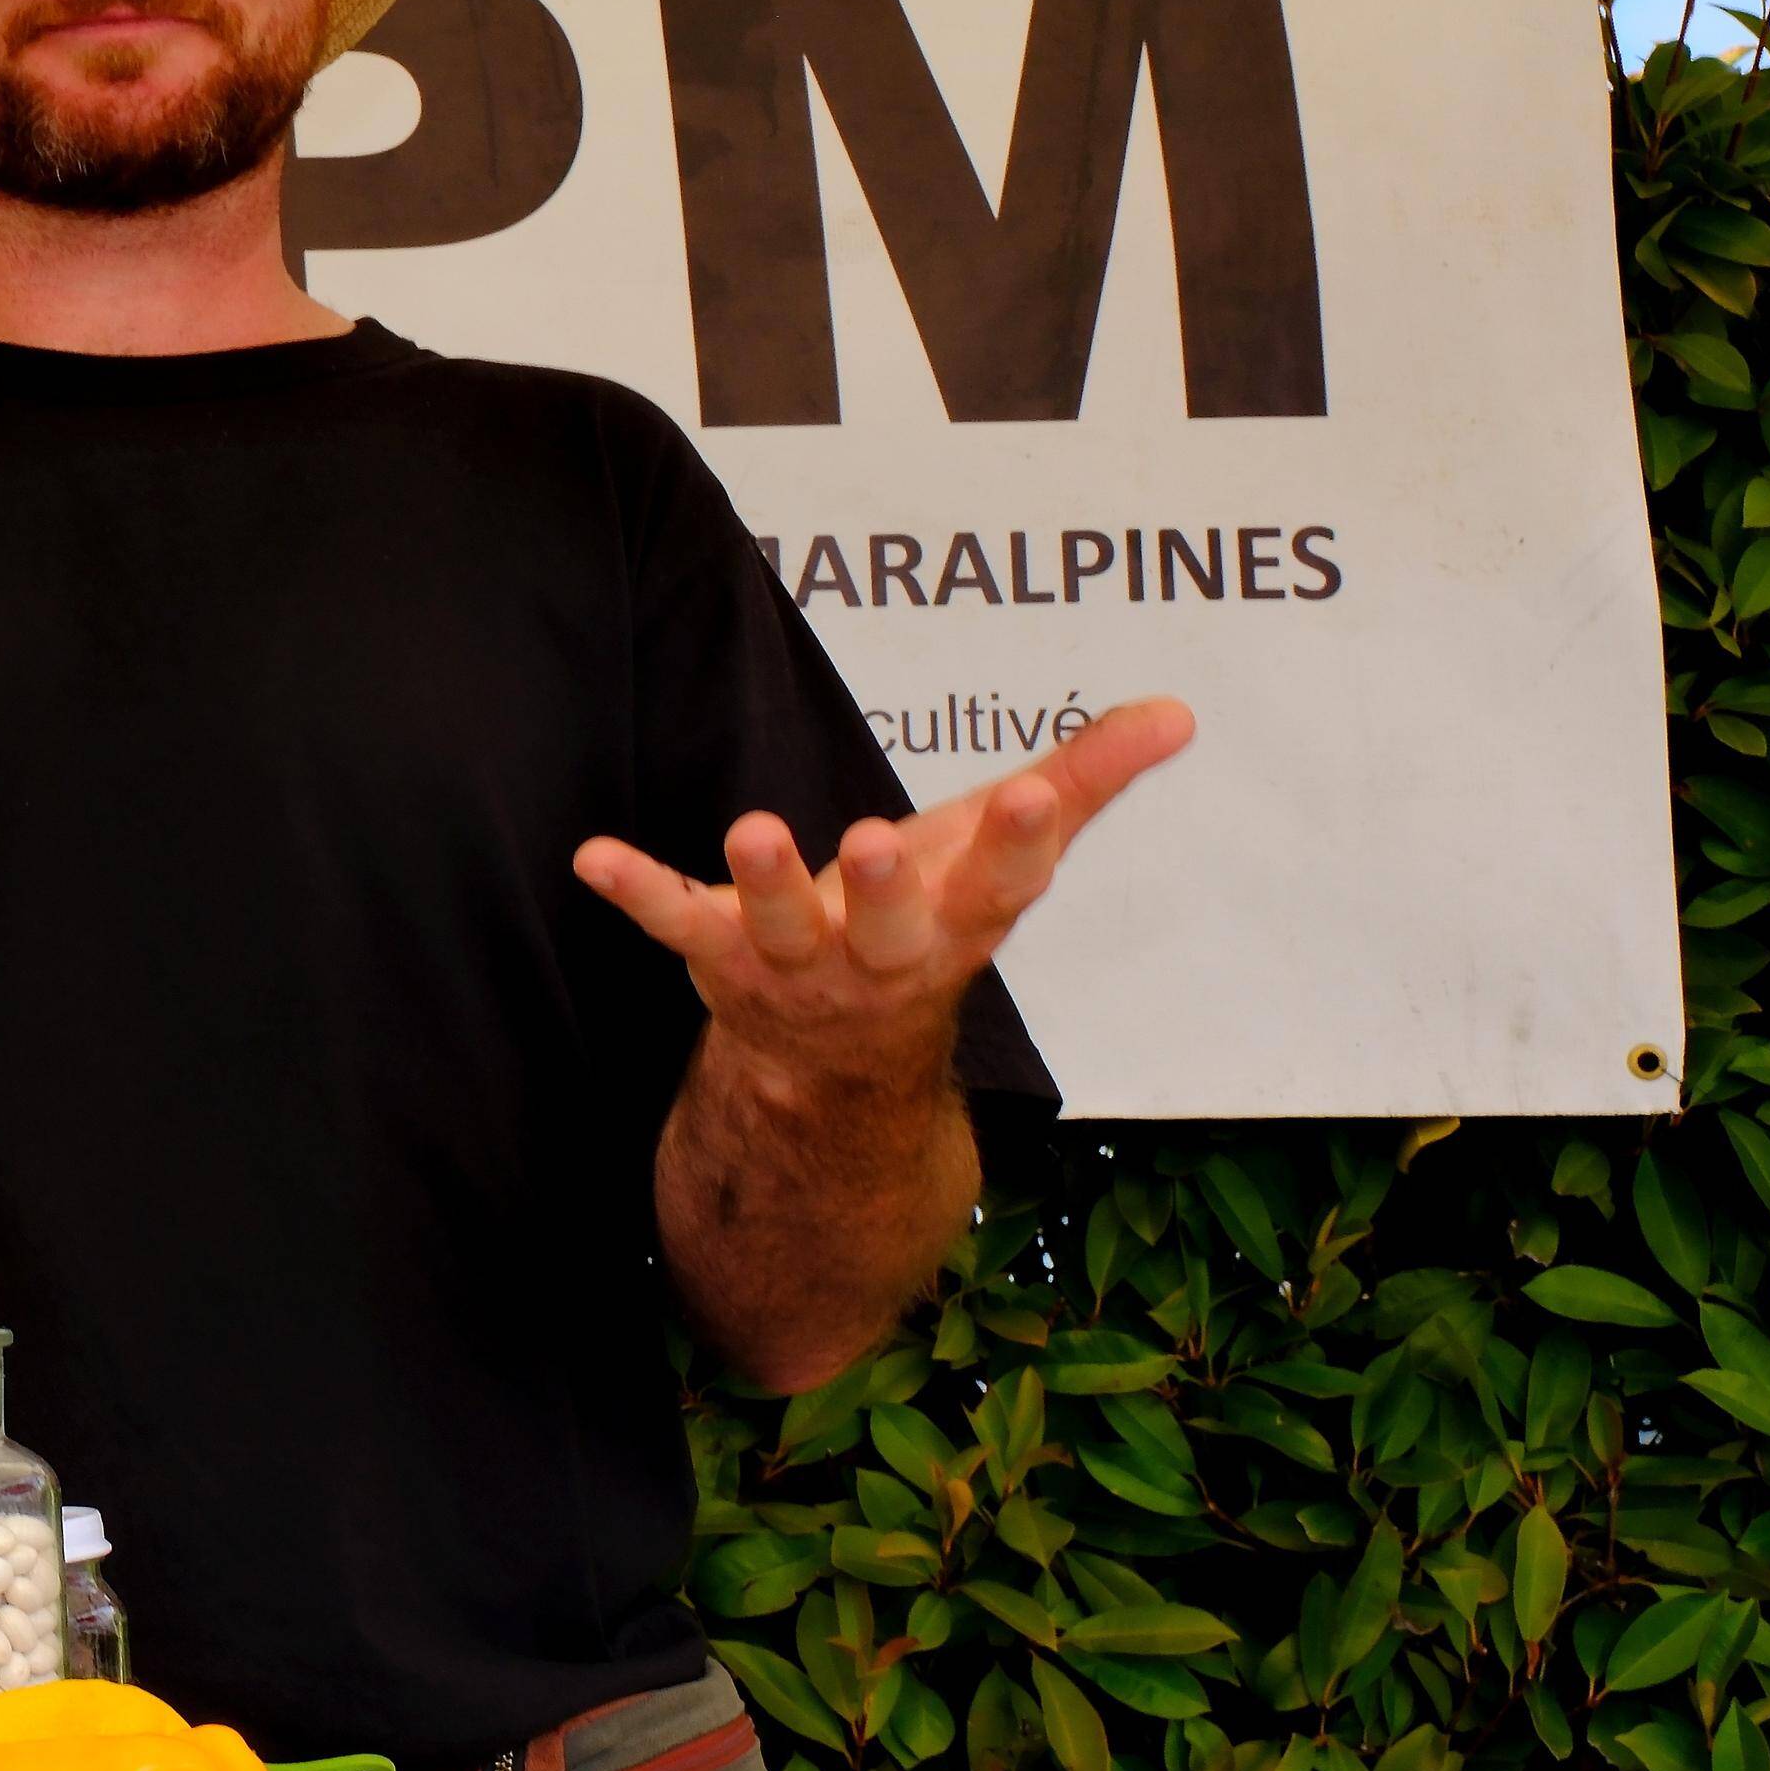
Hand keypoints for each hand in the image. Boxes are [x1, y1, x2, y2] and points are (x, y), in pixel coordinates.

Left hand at [577, 698, 1195, 1085]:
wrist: (835, 1059)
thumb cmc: (929, 921)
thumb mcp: (1001, 856)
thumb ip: (1084, 781)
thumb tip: (1178, 711)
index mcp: (960, 925)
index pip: (1005, 886)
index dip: (1023, 842)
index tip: (1035, 793)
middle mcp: (882, 957)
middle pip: (891, 927)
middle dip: (886, 887)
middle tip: (875, 838)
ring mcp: (797, 963)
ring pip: (783, 928)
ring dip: (766, 882)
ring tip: (753, 830)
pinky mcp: (720, 954)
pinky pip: (674, 923)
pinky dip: (635, 891)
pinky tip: (590, 856)